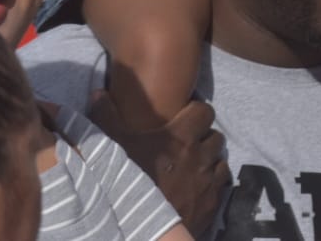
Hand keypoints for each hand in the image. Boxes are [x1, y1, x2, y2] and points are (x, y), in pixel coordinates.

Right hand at [87, 93, 228, 234]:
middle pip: (215, 135)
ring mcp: (209, 179)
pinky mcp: (213, 201)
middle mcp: (201, 154)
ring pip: (220, 159)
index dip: (196, 112)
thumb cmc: (128, 183)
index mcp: (182, 136)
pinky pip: (222, 184)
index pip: (205, 110)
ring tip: (192, 166)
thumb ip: (106, 118)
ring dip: (209, 160)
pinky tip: (198, 187)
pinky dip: (213, 182)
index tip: (183, 117)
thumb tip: (98, 93)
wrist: (142, 228)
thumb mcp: (112, 148)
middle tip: (186, 145)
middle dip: (203, 137)